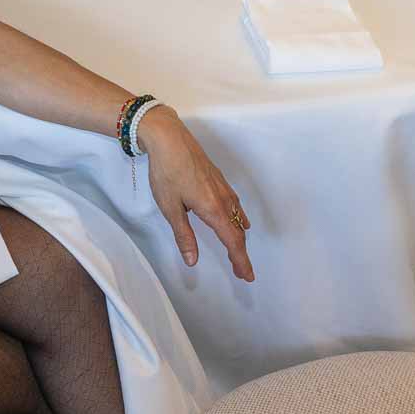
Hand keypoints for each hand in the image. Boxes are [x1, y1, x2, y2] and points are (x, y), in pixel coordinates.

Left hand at [138, 106, 254, 282]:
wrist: (169, 137)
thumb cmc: (167, 171)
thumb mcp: (170, 208)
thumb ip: (183, 235)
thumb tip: (192, 260)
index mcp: (212, 209)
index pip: (232, 241)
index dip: (241, 260)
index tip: (247, 276)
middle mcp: (222, 199)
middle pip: (238, 232)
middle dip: (241, 254)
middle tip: (243, 272)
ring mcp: (222, 187)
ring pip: (238, 217)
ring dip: (240, 237)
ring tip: (239, 251)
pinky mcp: (218, 179)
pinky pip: (235, 204)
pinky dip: (239, 219)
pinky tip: (239, 219)